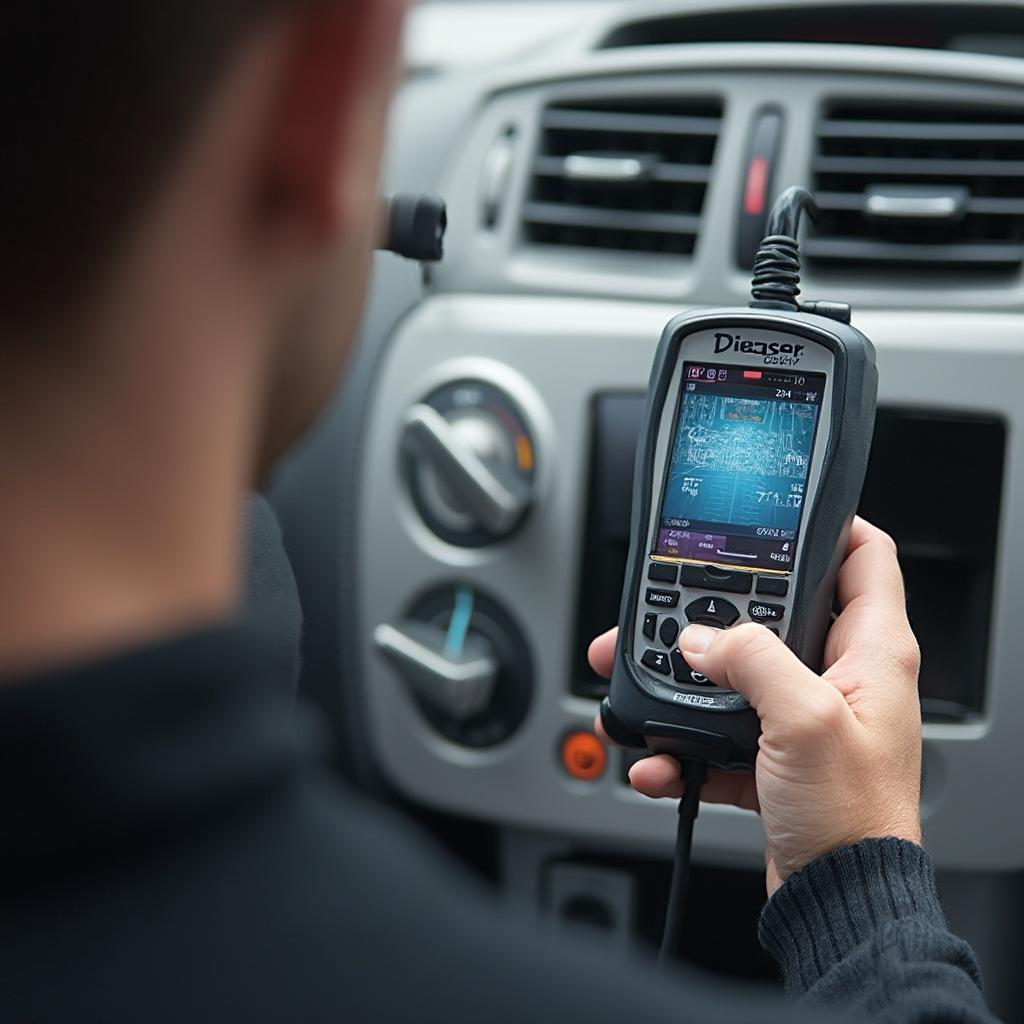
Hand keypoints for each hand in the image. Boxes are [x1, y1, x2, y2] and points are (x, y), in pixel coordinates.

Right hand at [588, 518, 922, 895]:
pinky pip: (717, 730)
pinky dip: (683, 742)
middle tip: (672, 607)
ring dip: (684, 680)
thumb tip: (700, 640)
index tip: (774, 513)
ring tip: (640, 680)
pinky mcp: (773, 754)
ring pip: (735, 672)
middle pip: (776, 613)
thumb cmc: (852, 817)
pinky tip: (660, 760)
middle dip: (717, 610)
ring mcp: (804, 716)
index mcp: (871, 652)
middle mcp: (840, 676)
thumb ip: (749, 660)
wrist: (838, 901)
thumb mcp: (803, 719)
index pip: (862, 556)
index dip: (827, 523)